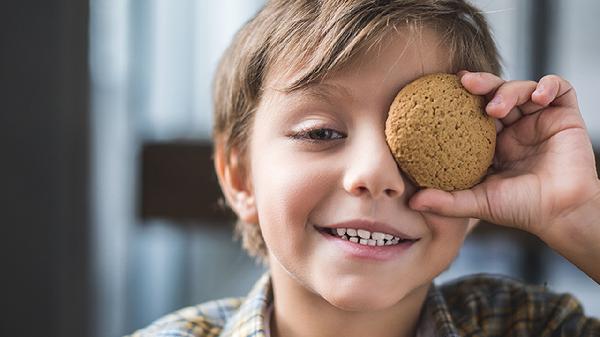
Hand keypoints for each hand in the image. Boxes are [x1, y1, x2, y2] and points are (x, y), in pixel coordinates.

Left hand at [409, 71, 599, 264]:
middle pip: (495, 92)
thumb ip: (446, 201)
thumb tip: (412, 202)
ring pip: (522, 88)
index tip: (441, 89)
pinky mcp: (565, 116)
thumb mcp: (477, 202)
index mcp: (493, 142)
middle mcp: (515, 127)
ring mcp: (540, 120)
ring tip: (496, 107)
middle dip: (481, 83)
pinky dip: (548, 85)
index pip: (474, 110)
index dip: (460, 97)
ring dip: (508, 90)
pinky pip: (559, 89)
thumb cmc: (521, 209)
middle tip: (464, 83)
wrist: (562, 213)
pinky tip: (537, 97)